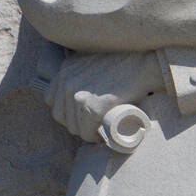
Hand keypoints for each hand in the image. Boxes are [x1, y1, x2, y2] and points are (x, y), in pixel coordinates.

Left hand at [43, 50, 164, 141]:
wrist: (143, 62)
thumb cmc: (123, 60)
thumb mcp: (93, 59)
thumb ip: (81, 69)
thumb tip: (82, 87)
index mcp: (65, 69)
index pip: (52, 99)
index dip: (66, 110)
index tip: (80, 114)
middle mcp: (67, 81)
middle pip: (61, 116)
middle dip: (75, 123)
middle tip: (92, 124)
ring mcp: (78, 94)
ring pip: (74, 126)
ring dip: (85, 131)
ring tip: (98, 129)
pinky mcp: (93, 107)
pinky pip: (86, 131)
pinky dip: (93, 136)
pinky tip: (101, 134)